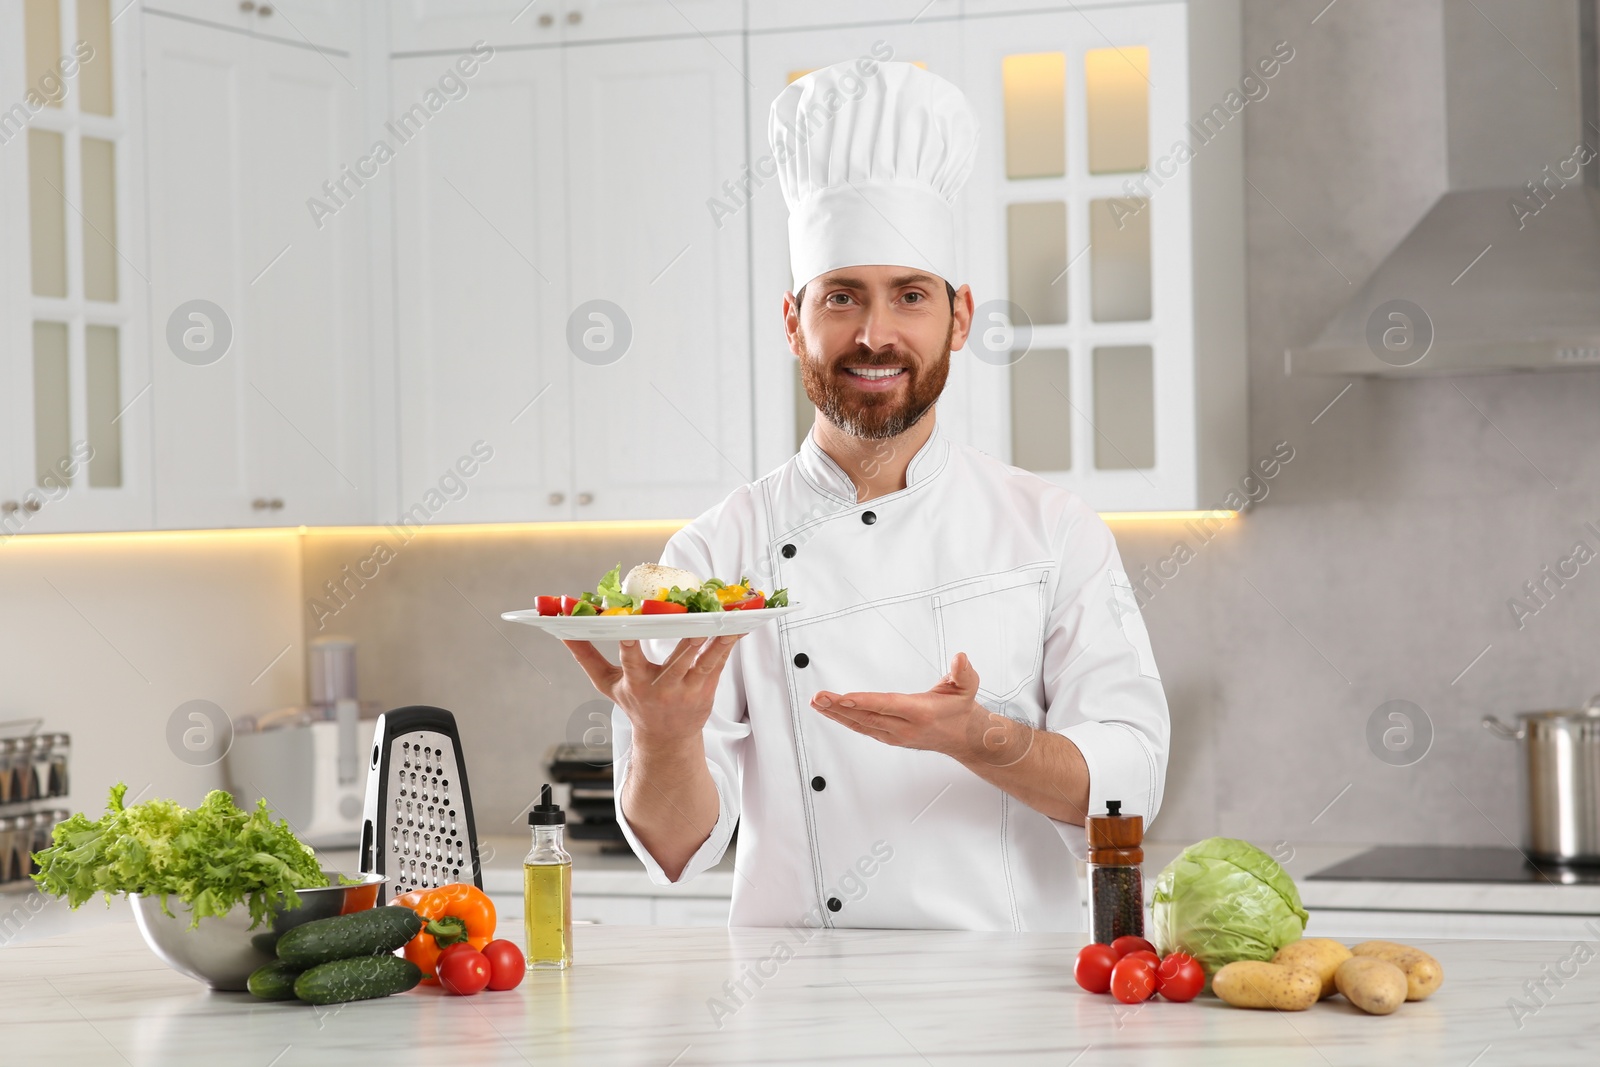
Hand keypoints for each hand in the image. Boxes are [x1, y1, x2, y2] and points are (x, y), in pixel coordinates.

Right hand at [563, 634, 743, 745]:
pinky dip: (729, 642)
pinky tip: (740, 624)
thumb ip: (585, 655)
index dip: (628, 642)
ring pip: (704, 661)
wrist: (666, 740)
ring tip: (728, 617)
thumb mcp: (607, 683)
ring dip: (716, 640)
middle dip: (685, 641)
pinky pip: (720, 662)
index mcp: (636, 682)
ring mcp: (687, 690)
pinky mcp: (707, 689)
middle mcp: (663, 688)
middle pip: (675, 661)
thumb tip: (561, 629)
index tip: (627, 622)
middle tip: (694, 616)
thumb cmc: (635, 704)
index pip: (629, 659)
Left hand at [809, 652, 1035, 766]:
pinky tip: (830, 711)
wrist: (964, 737)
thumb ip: (963, 672)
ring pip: (861, 725)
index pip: (887, 705)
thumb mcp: (967, 686)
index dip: (864, 701)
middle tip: (818, 697)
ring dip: (836, 714)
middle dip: (839, 707)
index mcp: (921, 712)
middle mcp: (905, 727)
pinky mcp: (889, 738)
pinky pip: (863, 728)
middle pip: (867, 717)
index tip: (843, 697)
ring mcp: (895, 735)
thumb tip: (960, 658)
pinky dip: (844, 719)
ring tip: (817, 703)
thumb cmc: (961, 708)